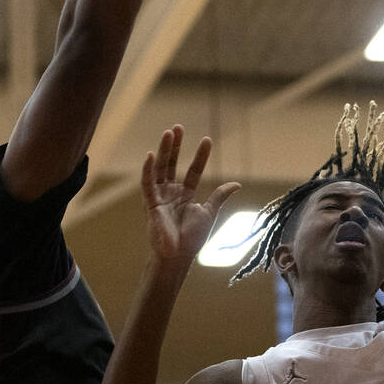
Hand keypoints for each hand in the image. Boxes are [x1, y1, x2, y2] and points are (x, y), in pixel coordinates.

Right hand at [142, 125, 240, 264]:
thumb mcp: (209, 213)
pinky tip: (150, 155)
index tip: (207, 140)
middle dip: (175, 146)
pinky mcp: (151, 204)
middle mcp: (172, 193)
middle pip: (172, 164)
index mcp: (186, 195)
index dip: (200, 156)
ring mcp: (160, 197)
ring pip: (160, 169)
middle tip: (178, 127)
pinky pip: (147, 184)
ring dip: (163, 151)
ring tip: (168, 133)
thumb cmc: (192, 239)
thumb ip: (219, 196)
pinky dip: (147, 170)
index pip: (193, 170)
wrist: (178, 256)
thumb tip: (237, 183)